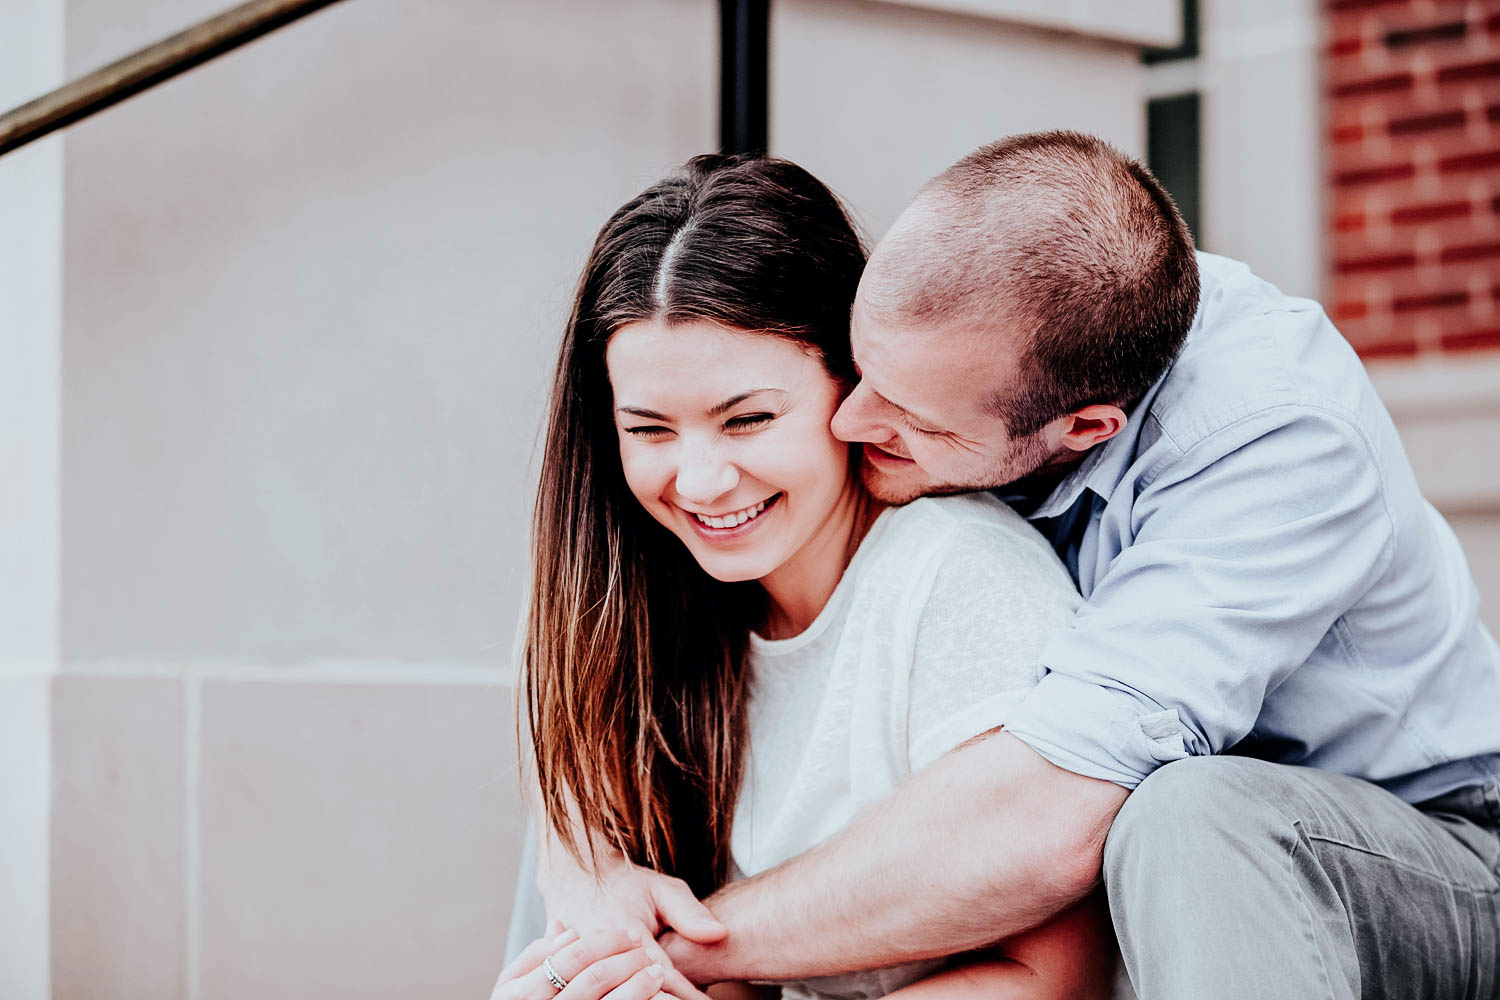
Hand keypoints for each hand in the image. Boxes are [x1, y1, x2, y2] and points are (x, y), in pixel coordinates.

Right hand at [491, 925, 663, 999]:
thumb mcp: (519, 980)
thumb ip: (536, 954)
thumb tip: (559, 926)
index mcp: (519, 992)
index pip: (569, 958)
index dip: (603, 943)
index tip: (629, 932)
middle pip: (594, 978)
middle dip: (626, 958)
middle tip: (644, 947)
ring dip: (639, 982)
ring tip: (655, 970)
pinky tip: (653, 994)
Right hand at [539, 853, 726, 998]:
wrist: (574, 876)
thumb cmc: (624, 885)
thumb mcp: (660, 889)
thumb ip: (689, 913)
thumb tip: (720, 933)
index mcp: (625, 934)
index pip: (663, 979)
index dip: (688, 995)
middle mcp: (599, 954)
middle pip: (640, 995)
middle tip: (692, 998)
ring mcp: (580, 968)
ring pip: (616, 998)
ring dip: (641, 997)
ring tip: (668, 995)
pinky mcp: (570, 976)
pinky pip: (598, 995)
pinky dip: (621, 994)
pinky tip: (639, 991)